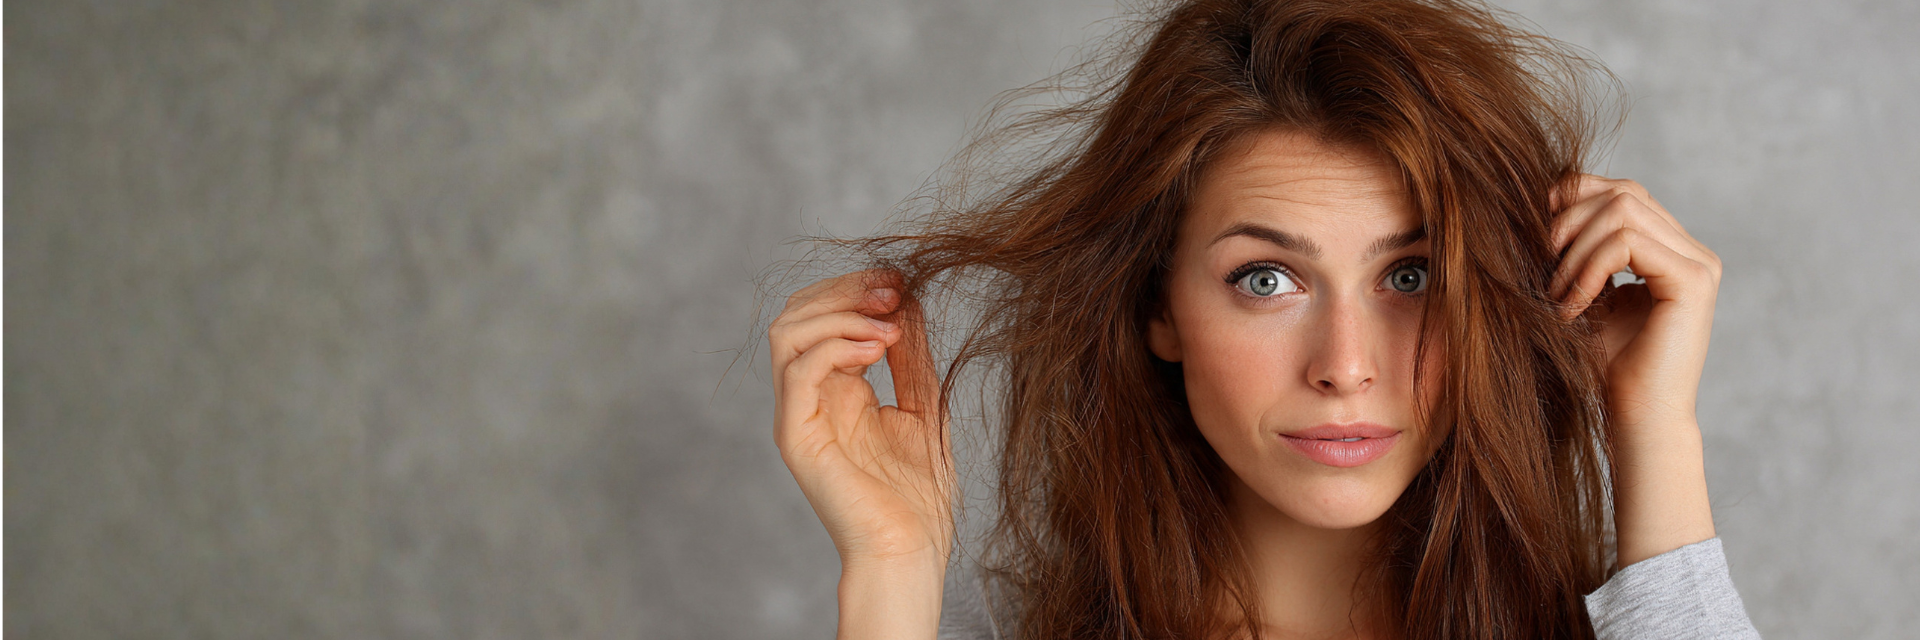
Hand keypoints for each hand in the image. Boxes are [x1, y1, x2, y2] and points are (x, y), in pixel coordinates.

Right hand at [768, 269, 952, 564]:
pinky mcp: (795, 436)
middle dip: (845, 291)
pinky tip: (877, 350)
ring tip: (888, 326)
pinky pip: (798, 371)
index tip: (901, 280)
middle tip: (893, 291)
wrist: (910, 550)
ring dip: (838, 315)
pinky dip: (834, 346)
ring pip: (787, 333)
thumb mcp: (923, 404)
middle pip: (796, 314)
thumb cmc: (917, 492)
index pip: (820, 314)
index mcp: (834, 388)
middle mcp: (807, 397)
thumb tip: (906, 299)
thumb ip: (910, 354)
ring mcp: (797, 415)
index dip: (855, 288)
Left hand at [1549, 175, 1720, 567]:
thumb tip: (1535, 203)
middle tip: (1540, 269)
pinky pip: (1627, 242)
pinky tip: (1573, 306)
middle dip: (1566, 223)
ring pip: (1622, 210)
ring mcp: (1698, 262)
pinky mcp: (1693, 280)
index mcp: (1668, 248)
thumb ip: (1573, 252)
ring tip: (1555, 295)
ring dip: (1573, 251)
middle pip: (1621, 192)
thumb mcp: (1580, 295)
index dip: (1570, 201)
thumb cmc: (1602, 365)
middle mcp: (1690, 249)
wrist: (1634, 420)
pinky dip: (1587, 269)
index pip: (1618, 191)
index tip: (1532, 239)